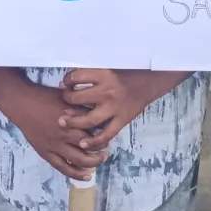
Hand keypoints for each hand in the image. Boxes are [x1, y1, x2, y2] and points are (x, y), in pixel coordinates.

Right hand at [0, 80, 106, 180]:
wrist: (23, 104)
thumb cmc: (45, 96)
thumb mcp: (67, 95)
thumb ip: (81, 103)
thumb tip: (97, 107)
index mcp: (73, 117)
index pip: (95, 128)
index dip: (104, 132)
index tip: (109, 133)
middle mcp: (67, 132)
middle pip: (91, 144)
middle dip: (101, 148)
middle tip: (106, 149)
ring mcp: (57, 144)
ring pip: (80, 159)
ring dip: (93, 162)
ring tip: (99, 160)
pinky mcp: (47, 153)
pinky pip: (64, 167)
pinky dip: (76, 173)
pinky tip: (87, 175)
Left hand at [58, 68, 182, 148]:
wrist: (148, 82)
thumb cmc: (125, 73)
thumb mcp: (107, 67)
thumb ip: (90, 73)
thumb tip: (68, 82)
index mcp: (103, 74)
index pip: (76, 77)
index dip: (66, 81)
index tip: (64, 84)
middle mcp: (107, 91)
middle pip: (78, 99)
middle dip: (66, 101)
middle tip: (62, 103)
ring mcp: (114, 107)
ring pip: (88, 119)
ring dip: (73, 122)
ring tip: (63, 122)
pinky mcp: (122, 120)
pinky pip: (106, 134)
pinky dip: (93, 141)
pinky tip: (82, 143)